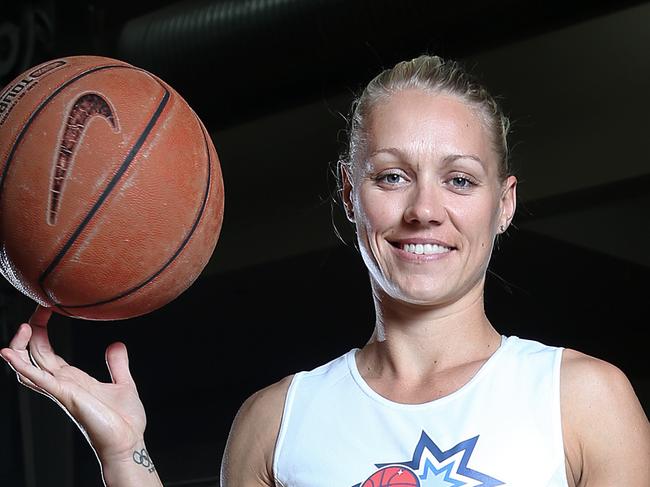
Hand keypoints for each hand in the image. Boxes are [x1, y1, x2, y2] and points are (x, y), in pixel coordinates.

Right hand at [0, 305, 147, 463]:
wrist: (129, 442)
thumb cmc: (124, 420)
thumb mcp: (123, 383)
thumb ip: (117, 364)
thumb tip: (115, 344)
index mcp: (72, 379)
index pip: (46, 351)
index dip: (42, 329)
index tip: (46, 307)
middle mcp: (61, 384)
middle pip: (34, 355)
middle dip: (31, 331)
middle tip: (38, 308)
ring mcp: (61, 390)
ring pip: (28, 367)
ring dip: (21, 348)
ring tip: (24, 327)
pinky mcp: (66, 396)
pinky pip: (37, 380)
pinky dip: (22, 366)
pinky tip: (8, 353)